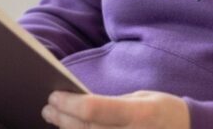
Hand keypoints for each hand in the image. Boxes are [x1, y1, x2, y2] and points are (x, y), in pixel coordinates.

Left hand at [41, 90, 189, 128]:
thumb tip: (78, 102)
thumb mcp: (142, 99)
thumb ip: (112, 104)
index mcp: (140, 115)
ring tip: (56, 118)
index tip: (54, 94)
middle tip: (49, 107)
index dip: (69, 103)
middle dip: (62, 117)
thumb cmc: (164, 112)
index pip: (94, 110)